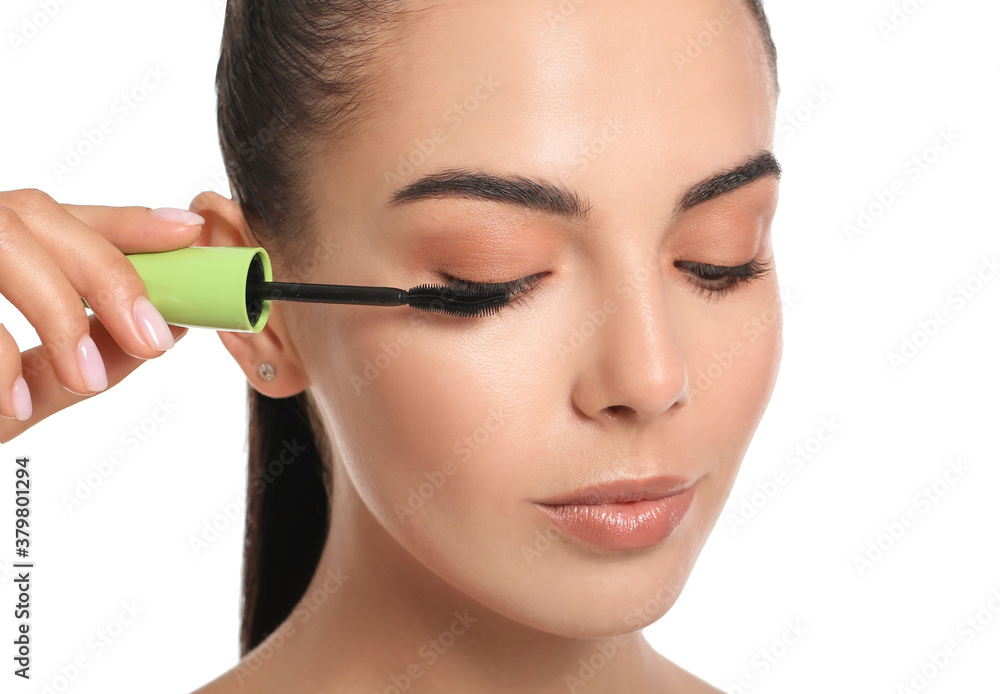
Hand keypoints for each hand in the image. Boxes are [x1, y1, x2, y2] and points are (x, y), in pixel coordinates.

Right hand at [0, 189, 202, 442]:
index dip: (129, 221)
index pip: (65, 220)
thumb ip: (76, 359)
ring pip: (6, 242)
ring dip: (59, 313)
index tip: (189, 232)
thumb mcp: (11, 398)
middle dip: (108, 273)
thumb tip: (161, 329)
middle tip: (152, 340)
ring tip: (86, 379)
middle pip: (37, 215)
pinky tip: (14, 403)